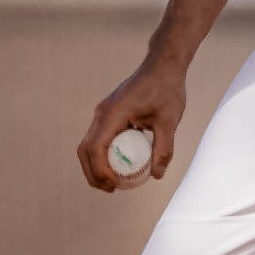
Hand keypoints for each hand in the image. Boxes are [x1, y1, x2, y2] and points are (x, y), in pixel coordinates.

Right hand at [77, 58, 186, 192]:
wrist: (163, 65)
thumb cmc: (167, 89)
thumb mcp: (169, 120)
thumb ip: (164, 148)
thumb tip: (156, 175)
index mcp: (114, 113)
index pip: (96, 147)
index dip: (101, 170)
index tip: (114, 185)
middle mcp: (103, 112)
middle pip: (85, 149)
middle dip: (93, 173)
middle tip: (110, 189)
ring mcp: (104, 111)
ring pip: (88, 143)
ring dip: (95, 165)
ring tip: (111, 183)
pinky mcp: (109, 112)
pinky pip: (98, 136)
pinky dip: (102, 154)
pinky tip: (118, 165)